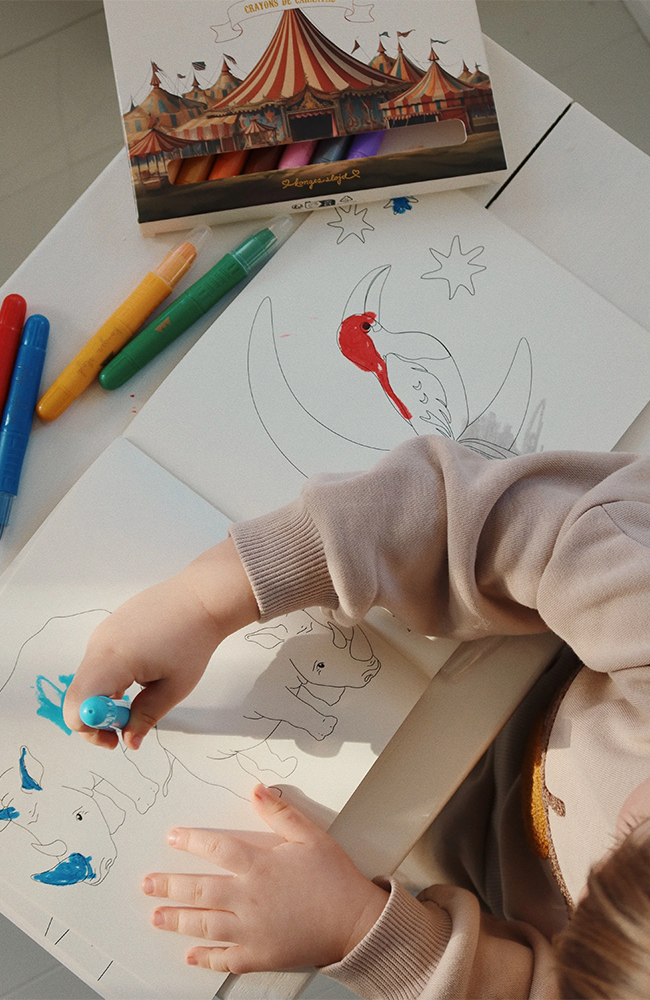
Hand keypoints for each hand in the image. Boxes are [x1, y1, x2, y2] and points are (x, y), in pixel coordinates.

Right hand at [63, 538, 258, 749]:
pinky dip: (110, 678)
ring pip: (89, 678)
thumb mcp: (174, 687)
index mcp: (112, 660)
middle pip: (80, 694)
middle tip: (129, 722)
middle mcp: (99, 644)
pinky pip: (98, 661)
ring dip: (106, 697)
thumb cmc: (193, 640)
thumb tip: (129, 741)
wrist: (202, 597)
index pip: (78, 707)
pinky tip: (140, 673)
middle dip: (99, 717)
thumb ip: (146, 717)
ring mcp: (102, 633)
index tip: (116, 737)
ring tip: (141, 693)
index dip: (91, 731)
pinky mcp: (109, 627)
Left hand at [143, 784, 388, 972]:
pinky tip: (190, 955)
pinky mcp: (260, 955)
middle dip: (169, 886)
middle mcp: (249, 898)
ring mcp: (252, 930)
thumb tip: (257, 790)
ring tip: (156, 916)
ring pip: (205, 924)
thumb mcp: (311, 836)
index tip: (172, 838)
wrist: (356, 923)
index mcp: (260, 865)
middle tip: (147, 883)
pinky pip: (225, 958)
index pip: (216, 848)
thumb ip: (280, 813)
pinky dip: (205, 958)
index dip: (191, 841)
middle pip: (199, 890)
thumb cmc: (335, 878)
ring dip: (177, 920)